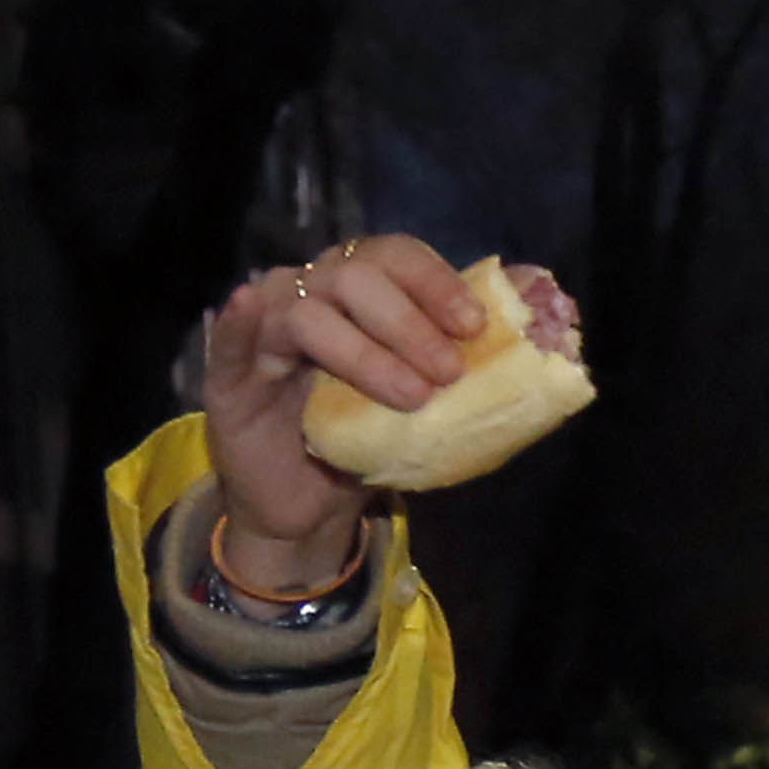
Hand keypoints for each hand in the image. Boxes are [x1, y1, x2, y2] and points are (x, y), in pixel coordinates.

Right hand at [199, 239, 575, 591]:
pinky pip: (233, 332)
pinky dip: (242, 318)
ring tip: (409, 396)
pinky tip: (251, 310)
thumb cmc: (369, 448)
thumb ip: (466, 374)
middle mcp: (313, 294)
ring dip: (366, 349)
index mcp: (360, 293)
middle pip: (357, 274)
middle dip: (410, 320)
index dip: (435, 281)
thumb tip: (539, 346)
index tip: (473, 325)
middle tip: (448, 372)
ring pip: (311, 308)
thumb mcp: (425, 409)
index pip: (395, 257)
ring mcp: (268, 327)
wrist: (309, 510)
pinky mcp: (230, 368)